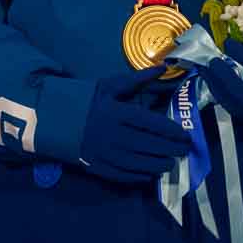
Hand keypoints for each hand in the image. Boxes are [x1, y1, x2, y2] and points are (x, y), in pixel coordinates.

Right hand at [75, 67, 193, 183]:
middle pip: (149, 145)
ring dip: (160, 164)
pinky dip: (141, 175)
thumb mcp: (111, 85)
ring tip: (171, 162)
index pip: (151, 123)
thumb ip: (139, 79)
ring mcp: (106, 153)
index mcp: (117, 112)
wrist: (56, 119)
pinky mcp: (99, 167)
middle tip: (185, 150)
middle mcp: (113, 134)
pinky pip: (125, 175)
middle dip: (171, 149)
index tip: (186, 134)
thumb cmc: (89, 100)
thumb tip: (164, 67)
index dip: (171, 130)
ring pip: (140, 163)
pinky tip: (151, 172)